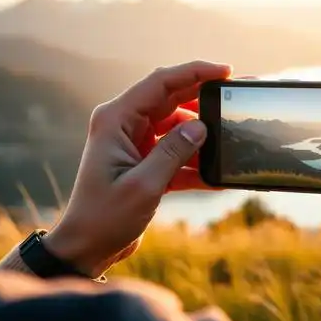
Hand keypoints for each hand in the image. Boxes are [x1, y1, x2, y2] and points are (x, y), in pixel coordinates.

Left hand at [44, 61, 230, 276]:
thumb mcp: (144, 185)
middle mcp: (124, 125)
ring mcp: (134, 144)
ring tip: (230, 143)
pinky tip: (218, 175)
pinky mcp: (144, 163)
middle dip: (203, 99)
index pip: (160, 83)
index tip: (225, 71)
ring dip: (202, 137)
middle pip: (171, 99)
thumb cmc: (104, 217)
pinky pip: (176, 153)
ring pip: (177, 127)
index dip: (195, 72)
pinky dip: (195, 163)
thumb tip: (202, 127)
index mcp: (116, 120)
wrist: (86, 248)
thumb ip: (174, 152)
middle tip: (234, 99)